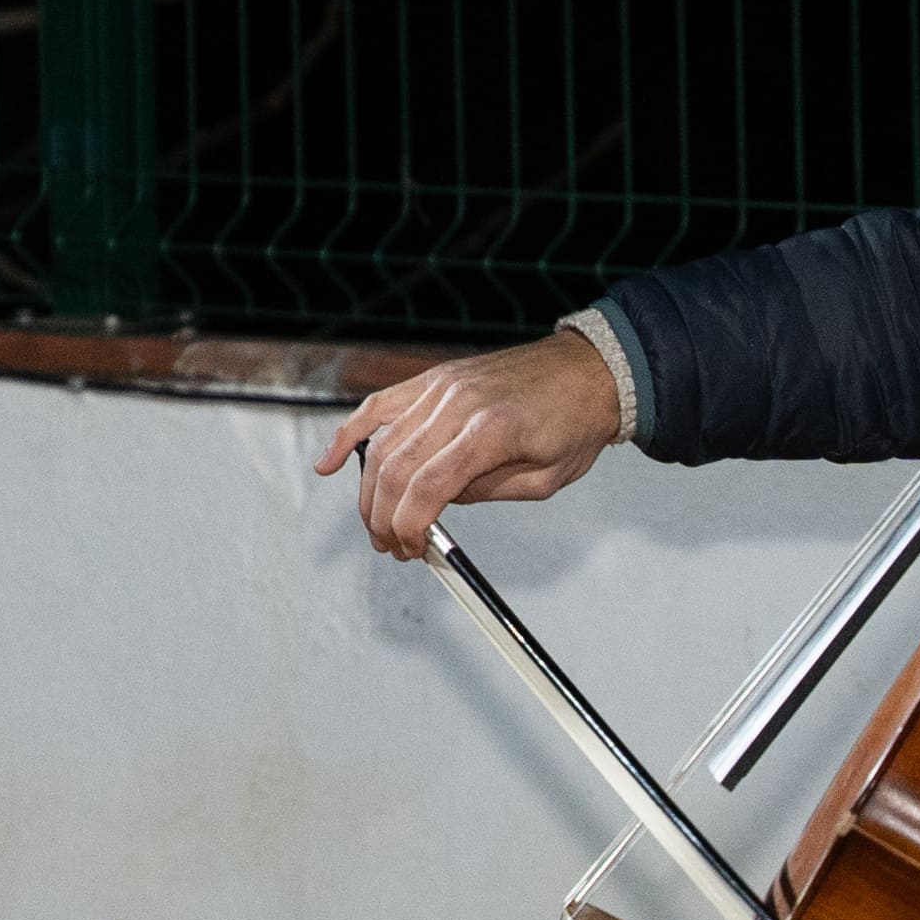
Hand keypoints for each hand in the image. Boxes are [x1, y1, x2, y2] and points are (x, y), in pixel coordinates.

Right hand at [313, 329, 624, 559]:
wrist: (589, 370)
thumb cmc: (574, 422)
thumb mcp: (543, 479)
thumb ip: (485, 493)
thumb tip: (438, 507)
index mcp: (490, 430)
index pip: (428, 487)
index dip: (411, 527)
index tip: (414, 549)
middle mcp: (458, 403)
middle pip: (396, 468)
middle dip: (384, 517)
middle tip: (392, 545)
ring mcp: (441, 386)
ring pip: (381, 442)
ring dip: (369, 491)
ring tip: (375, 523)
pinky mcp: (434, 378)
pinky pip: (380, 405)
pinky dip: (349, 433)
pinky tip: (330, 462)